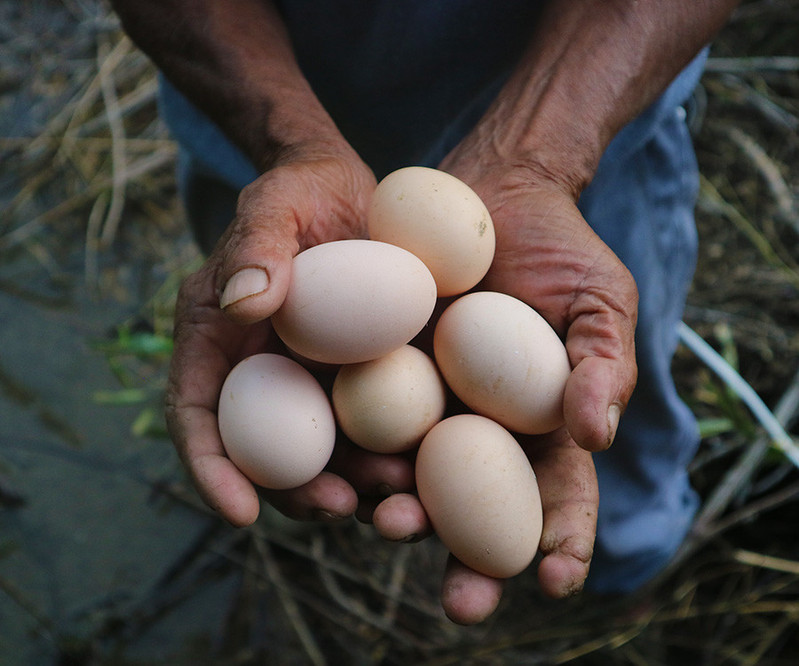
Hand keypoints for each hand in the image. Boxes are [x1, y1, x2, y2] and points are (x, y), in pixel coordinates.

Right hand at [165, 149, 420, 526]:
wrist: (360, 193)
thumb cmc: (303, 190)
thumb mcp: (276, 202)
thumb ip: (256, 245)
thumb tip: (245, 302)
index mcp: (219, 341)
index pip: (197, 413)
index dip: (211, 468)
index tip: (239, 511)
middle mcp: (265, 375)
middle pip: (265, 454)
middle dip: (295, 493)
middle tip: (338, 505)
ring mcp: (316, 382)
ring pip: (325, 454)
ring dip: (355, 483)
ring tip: (396, 492)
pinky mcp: (367, 380)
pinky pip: (376, 427)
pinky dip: (394, 452)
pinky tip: (426, 460)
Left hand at [372, 152, 637, 622]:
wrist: (496, 191)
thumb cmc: (563, 251)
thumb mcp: (602, 302)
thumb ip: (605, 365)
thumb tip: (595, 435)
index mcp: (544, 428)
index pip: (559, 498)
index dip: (562, 543)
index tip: (557, 580)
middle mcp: (484, 429)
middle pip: (478, 515)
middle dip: (471, 564)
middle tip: (462, 603)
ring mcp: (431, 405)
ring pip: (416, 480)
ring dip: (407, 514)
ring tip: (393, 525)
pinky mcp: (383, 373)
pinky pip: (370, 421)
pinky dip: (360, 452)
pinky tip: (348, 474)